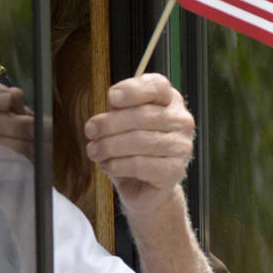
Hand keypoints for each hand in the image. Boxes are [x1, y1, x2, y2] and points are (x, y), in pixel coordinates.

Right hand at [0, 78, 36, 194]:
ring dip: (15, 148)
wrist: (43, 177)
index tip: (11, 99)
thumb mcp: (39, 122)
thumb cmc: (41, 144)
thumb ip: (25, 109)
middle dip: (13, 126)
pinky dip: (7, 169)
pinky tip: (23, 170)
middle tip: (35, 132)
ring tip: (36, 153)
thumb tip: (12, 95)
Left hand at [84, 74, 193, 213]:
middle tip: (91, 130)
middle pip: (144, 115)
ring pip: (141, 141)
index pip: (158, 87)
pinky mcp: (174, 171)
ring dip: (110, 146)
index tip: (112, 97)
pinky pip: (141, 165)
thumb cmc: (130, 149)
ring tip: (94, 151)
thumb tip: (114, 102)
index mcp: (169, 101)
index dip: (134, 90)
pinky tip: (108, 165)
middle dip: (110, 123)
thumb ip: (119, 108)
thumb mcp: (121, 121)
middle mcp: (181, 121)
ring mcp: (181, 147)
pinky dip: (118, 165)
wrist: (142, 186)